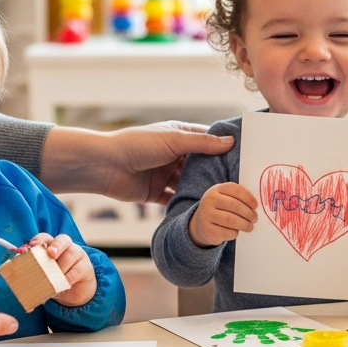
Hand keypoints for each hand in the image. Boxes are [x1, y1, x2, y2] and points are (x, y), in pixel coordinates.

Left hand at [26, 234, 95, 307]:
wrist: (75, 291)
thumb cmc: (55, 279)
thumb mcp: (43, 274)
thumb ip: (34, 269)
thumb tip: (19, 270)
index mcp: (51, 246)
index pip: (45, 238)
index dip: (39, 241)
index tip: (33, 246)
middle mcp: (66, 246)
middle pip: (62, 240)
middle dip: (56, 246)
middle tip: (51, 254)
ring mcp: (78, 255)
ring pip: (70, 254)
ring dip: (60, 267)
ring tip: (53, 279)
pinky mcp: (86, 267)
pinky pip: (76, 270)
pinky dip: (67, 279)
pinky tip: (62, 286)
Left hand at [39, 122, 234, 204]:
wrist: (104, 165)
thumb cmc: (137, 144)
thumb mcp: (173, 139)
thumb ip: (202, 144)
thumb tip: (230, 141)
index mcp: (177, 136)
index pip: (205, 140)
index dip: (223, 147)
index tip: (243, 155)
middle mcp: (173, 154)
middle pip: (200, 164)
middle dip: (217, 173)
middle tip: (240, 181)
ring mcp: (164, 174)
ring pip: (190, 183)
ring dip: (203, 190)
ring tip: (226, 199)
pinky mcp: (156, 193)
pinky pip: (175, 200)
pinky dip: (187, 204)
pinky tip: (204, 211)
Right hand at [188, 182, 257, 247]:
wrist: (200, 224)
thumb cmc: (219, 209)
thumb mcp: (225, 198)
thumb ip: (239, 198)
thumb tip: (256, 206)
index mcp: (216, 189)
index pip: (236, 190)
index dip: (248, 198)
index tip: (255, 206)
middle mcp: (209, 200)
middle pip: (235, 205)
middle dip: (248, 213)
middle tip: (255, 218)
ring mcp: (206, 215)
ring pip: (231, 220)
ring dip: (245, 225)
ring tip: (250, 227)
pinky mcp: (207, 230)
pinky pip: (227, 232)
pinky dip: (235, 233)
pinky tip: (236, 231)